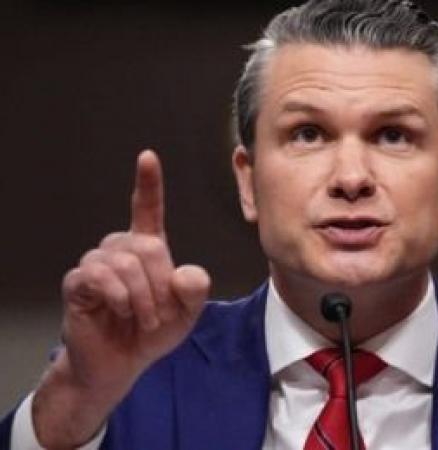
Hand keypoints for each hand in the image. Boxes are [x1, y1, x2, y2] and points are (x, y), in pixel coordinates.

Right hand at [32, 150, 210, 447]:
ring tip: (143, 319)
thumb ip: (196, 291)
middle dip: (161, 286)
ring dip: (143, 298)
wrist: (120, 363)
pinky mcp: (78, 281)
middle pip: (148, 246)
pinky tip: (121, 310)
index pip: (147, 209)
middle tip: (160, 315)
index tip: (147, 157)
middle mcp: (120, 248)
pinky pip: (100, 275)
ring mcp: (97, 262)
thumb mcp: (187, 314)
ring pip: (127, 263)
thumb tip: (186, 273)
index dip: (148, 183)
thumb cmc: (152, 332)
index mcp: (148, 248)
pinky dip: (119, 297)